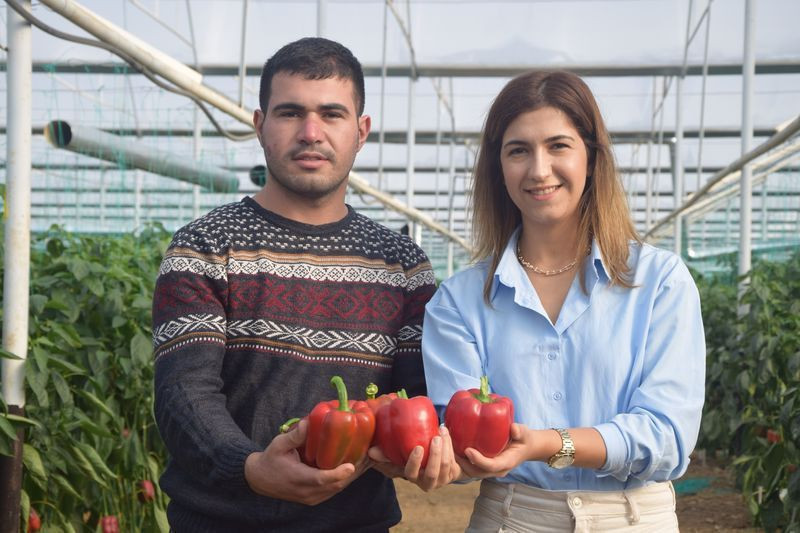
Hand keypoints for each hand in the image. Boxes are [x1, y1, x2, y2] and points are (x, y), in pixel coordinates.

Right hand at [245, 418, 370, 504]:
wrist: (259, 480)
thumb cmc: (270, 459)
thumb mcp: (279, 444)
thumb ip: (294, 435)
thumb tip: (307, 421)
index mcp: (297, 478)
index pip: (320, 479)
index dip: (337, 474)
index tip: (351, 465)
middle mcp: (306, 492)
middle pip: (335, 485)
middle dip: (353, 471)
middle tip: (368, 455)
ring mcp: (311, 497)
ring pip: (337, 488)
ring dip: (353, 475)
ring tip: (367, 459)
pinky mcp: (315, 498)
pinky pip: (334, 490)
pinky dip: (345, 478)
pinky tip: (356, 466)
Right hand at [369, 425, 461, 490]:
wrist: (437, 457)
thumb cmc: (415, 453)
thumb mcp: (401, 453)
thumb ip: (387, 453)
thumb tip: (371, 452)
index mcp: (412, 477)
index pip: (411, 473)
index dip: (415, 462)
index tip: (418, 447)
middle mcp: (427, 482)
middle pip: (432, 472)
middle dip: (435, 454)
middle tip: (436, 437)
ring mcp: (441, 480)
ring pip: (445, 466)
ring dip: (445, 448)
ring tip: (442, 430)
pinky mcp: (452, 475)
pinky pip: (453, 462)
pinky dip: (450, 446)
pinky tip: (446, 434)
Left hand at [456, 423, 531, 478]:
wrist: (525, 447)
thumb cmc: (523, 438)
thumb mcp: (524, 433)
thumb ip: (520, 431)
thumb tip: (513, 428)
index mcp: (506, 463)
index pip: (491, 466)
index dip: (478, 460)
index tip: (467, 450)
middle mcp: (496, 469)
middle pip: (477, 472)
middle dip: (463, 464)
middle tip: (450, 450)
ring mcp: (489, 469)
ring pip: (471, 471)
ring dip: (459, 463)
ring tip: (447, 450)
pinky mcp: (484, 466)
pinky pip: (471, 466)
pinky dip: (461, 460)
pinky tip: (451, 448)